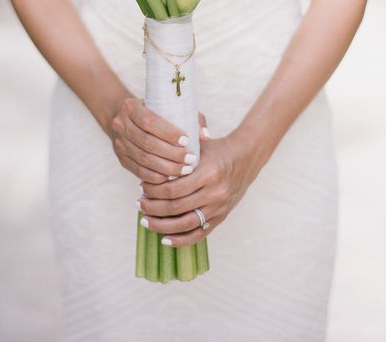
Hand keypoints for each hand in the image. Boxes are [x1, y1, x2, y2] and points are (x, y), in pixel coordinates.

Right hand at [110, 96, 209, 183]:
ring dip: (166, 167)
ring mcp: (119, 143)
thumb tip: (206, 136)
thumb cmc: (157, 111)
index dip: (168, 133)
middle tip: (190, 159)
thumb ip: (191, 118)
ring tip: (185, 170)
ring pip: (144, 159)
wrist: (129, 118)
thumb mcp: (171, 107)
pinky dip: (155, 176)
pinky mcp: (121, 159)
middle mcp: (121, 124)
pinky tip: (170, 178)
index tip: (186, 140)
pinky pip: (139, 171)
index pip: (149, 121)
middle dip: (171, 154)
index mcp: (131, 107)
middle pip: (147, 143)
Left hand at [138, 130, 260, 246]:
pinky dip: (181, 240)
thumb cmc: (218, 149)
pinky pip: (199, 234)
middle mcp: (215, 192)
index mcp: (208, 173)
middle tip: (138, 204)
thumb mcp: (200, 145)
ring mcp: (219, 207)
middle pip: (176, 207)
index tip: (141, 187)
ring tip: (145, 221)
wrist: (246, 158)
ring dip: (161, 225)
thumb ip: (179, 150)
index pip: (174, 187)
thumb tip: (153, 153)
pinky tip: (164, 239)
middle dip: (153, 207)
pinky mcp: (221, 217)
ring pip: (185, 224)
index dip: (154, 190)